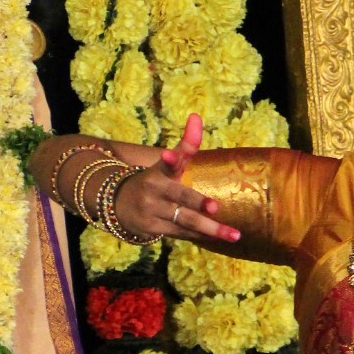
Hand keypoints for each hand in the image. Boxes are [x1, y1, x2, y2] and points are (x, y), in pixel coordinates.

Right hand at [113, 113, 240, 244]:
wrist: (118, 205)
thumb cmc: (153, 183)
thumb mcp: (166, 164)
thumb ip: (186, 145)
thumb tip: (196, 116)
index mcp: (160, 171)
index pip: (167, 163)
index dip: (171, 159)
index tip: (168, 155)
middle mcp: (155, 190)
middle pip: (180, 196)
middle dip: (197, 202)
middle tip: (215, 207)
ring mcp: (153, 211)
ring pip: (186, 221)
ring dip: (211, 229)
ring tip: (234, 235)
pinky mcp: (153, 229)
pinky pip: (183, 233)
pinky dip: (202, 236)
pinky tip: (220, 237)